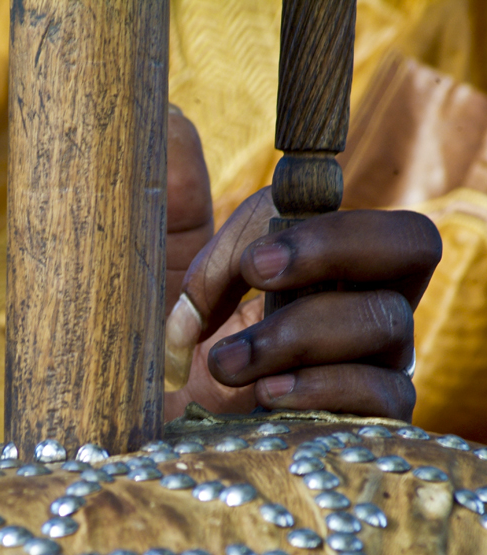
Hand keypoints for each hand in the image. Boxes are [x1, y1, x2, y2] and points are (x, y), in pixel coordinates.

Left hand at [164, 187, 441, 421]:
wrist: (163, 422)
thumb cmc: (169, 335)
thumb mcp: (161, 262)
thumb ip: (173, 193)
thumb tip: (170, 115)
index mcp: (318, 255)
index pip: (345, 207)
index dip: (301, 222)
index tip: (243, 262)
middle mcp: (358, 296)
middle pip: (411, 243)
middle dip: (334, 248)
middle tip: (258, 273)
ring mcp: (374, 358)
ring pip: (384, 320)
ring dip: (294, 335)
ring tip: (223, 362)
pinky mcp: (371, 417)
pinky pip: (385, 394)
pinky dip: (322, 390)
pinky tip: (266, 395)